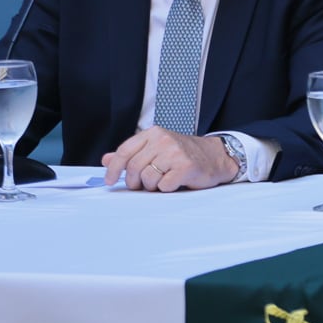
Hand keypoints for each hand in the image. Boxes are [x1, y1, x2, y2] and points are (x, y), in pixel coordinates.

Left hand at [101, 128, 238, 191]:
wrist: (216, 156)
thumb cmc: (184, 154)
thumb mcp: (156, 148)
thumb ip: (131, 154)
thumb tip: (106, 160)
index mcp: (153, 133)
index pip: (124, 151)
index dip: (114, 168)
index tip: (110, 180)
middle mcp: (164, 140)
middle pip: (134, 168)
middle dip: (135, 181)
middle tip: (142, 185)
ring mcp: (175, 153)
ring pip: (148, 178)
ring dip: (152, 186)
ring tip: (163, 180)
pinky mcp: (186, 167)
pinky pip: (164, 186)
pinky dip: (167, 188)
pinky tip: (175, 182)